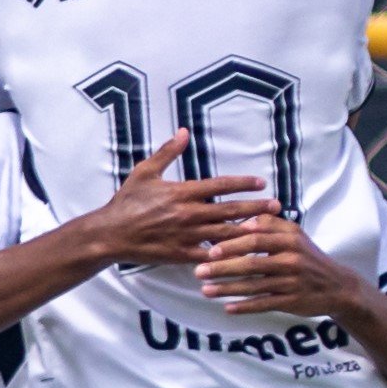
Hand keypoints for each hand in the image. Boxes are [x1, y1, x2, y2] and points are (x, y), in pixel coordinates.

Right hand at [84, 131, 265, 268]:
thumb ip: (168, 152)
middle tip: (277, 206)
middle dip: (255, 208)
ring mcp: (186, 236)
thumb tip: (184, 132)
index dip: (243, 183)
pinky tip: (242, 255)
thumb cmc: (126, 202)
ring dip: (247, 231)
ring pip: (224, 234)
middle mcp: (188, 214)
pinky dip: (226, 255)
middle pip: (230, 210)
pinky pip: (209, 255)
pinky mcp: (181, 254)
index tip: (261, 182)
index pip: (220, 185)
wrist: (110, 235)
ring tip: (267, 229)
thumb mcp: (145, 172)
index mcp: (182, 192)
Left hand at [197, 212, 370, 320]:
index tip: (210, 250)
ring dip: (227, 289)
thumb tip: (240, 222)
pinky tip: (227, 308)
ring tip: (205, 290)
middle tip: (200, 271)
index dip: (232, 244)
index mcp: (290, 237)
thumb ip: (269, 224)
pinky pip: (264, 304)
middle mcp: (292, 258)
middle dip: (223, 267)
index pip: (256, 238)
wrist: (336, 285)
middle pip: (252, 262)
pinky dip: (245, 307)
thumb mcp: (293, 235)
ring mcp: (292, 281)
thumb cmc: (306, 257)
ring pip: (254, 285)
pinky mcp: (293, 301)